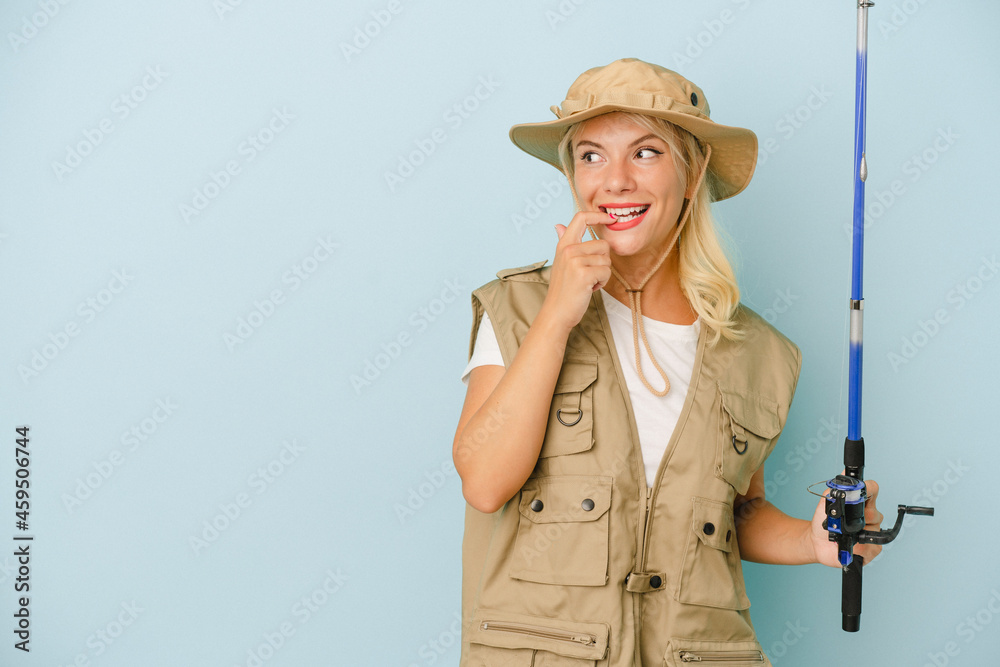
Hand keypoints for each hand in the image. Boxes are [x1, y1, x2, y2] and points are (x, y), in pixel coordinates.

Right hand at [539, 211, 613, 331]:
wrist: (556, 313)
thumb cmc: (563, 290)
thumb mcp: (561, 263)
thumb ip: (564, 242)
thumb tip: (559, 225)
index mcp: (564, 245)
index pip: (581, 217)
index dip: (599, 215)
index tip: (611, 218)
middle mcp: (568, 250)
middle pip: (603, 244)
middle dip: (603, 261)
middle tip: (589, 275)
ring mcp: (575, 261)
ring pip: (607, 260)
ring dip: (602, 274)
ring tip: (587, 283)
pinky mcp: (583, 274)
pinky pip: (606, 272)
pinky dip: (602, 282)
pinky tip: (590, 288)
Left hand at [810, 479, 884, 567]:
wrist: (817, 542)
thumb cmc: (823, 521)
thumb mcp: (827, 500)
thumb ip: (837, 487)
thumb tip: (844, 473)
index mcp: (861, 503)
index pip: (873, 490)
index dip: (869, 489)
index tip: (863, 491)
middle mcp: (870, 516)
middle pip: (875, 512)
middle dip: (860, 515)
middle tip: (846, 519)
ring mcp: (872, 532)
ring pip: (875, 529)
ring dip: (859, 531)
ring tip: (844, 532)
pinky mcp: (871, 548)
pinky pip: (873, 546)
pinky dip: (860, 546)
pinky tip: (851, 544)